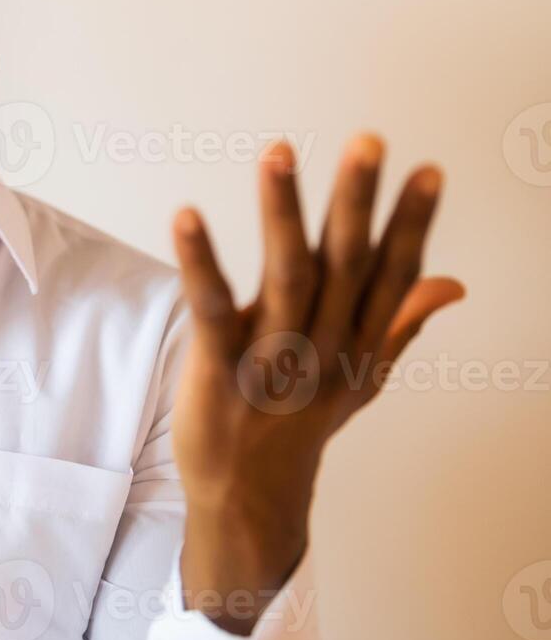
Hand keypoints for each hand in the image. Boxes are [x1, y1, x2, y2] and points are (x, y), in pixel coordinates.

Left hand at [170, 135, 464, 633]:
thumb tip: (452, 283)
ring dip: (283, 211)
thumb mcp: (360, 375)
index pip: (391, 276)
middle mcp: (322, 347)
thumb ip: (400, 322)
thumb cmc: (299, 424)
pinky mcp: (217, 366)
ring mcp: (271, 359)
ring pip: (285, 274)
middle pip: (345, 266)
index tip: (429, 169)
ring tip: (279, 150)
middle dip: (357, 203)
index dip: (412, 224)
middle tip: (369, 142)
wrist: (247, 498)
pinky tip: (186, 216)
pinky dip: (199, 261)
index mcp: (357, 343)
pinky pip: (209, 306)